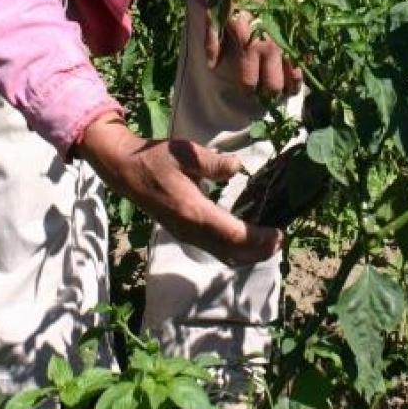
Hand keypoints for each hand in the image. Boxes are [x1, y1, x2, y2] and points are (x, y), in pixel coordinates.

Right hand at [76, 113, 281, 265]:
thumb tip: (238, 167)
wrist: (125, 172)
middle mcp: (190, 230)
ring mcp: (186, 235)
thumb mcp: (184, 153)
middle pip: (231, 252)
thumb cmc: (155, 159)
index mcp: (193, 211)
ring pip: (223, 255)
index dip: (258, 238)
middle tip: (281, 240)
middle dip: (259, 251)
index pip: (232, 235)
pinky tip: (247, 239)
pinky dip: (235, 251)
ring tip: (269, 243)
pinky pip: (215, 251)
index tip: (279, 233)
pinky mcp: (184, 234)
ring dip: (248, 254)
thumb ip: (213, 162)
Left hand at [205, 7, 302, 98]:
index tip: (247, 90)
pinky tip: (298, 70)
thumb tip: (213, 66)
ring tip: (285, 88)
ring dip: (290, 87)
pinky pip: (306, 59)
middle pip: (274, 87)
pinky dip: (303, 68)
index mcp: (248, 46)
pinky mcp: (301, 33)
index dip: (247, 91)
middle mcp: (270, 48)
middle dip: (269, 94)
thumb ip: (212, 42)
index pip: (249, 83)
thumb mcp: (215, 14)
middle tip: (266, 91)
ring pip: (295, 77)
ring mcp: (289, 41)